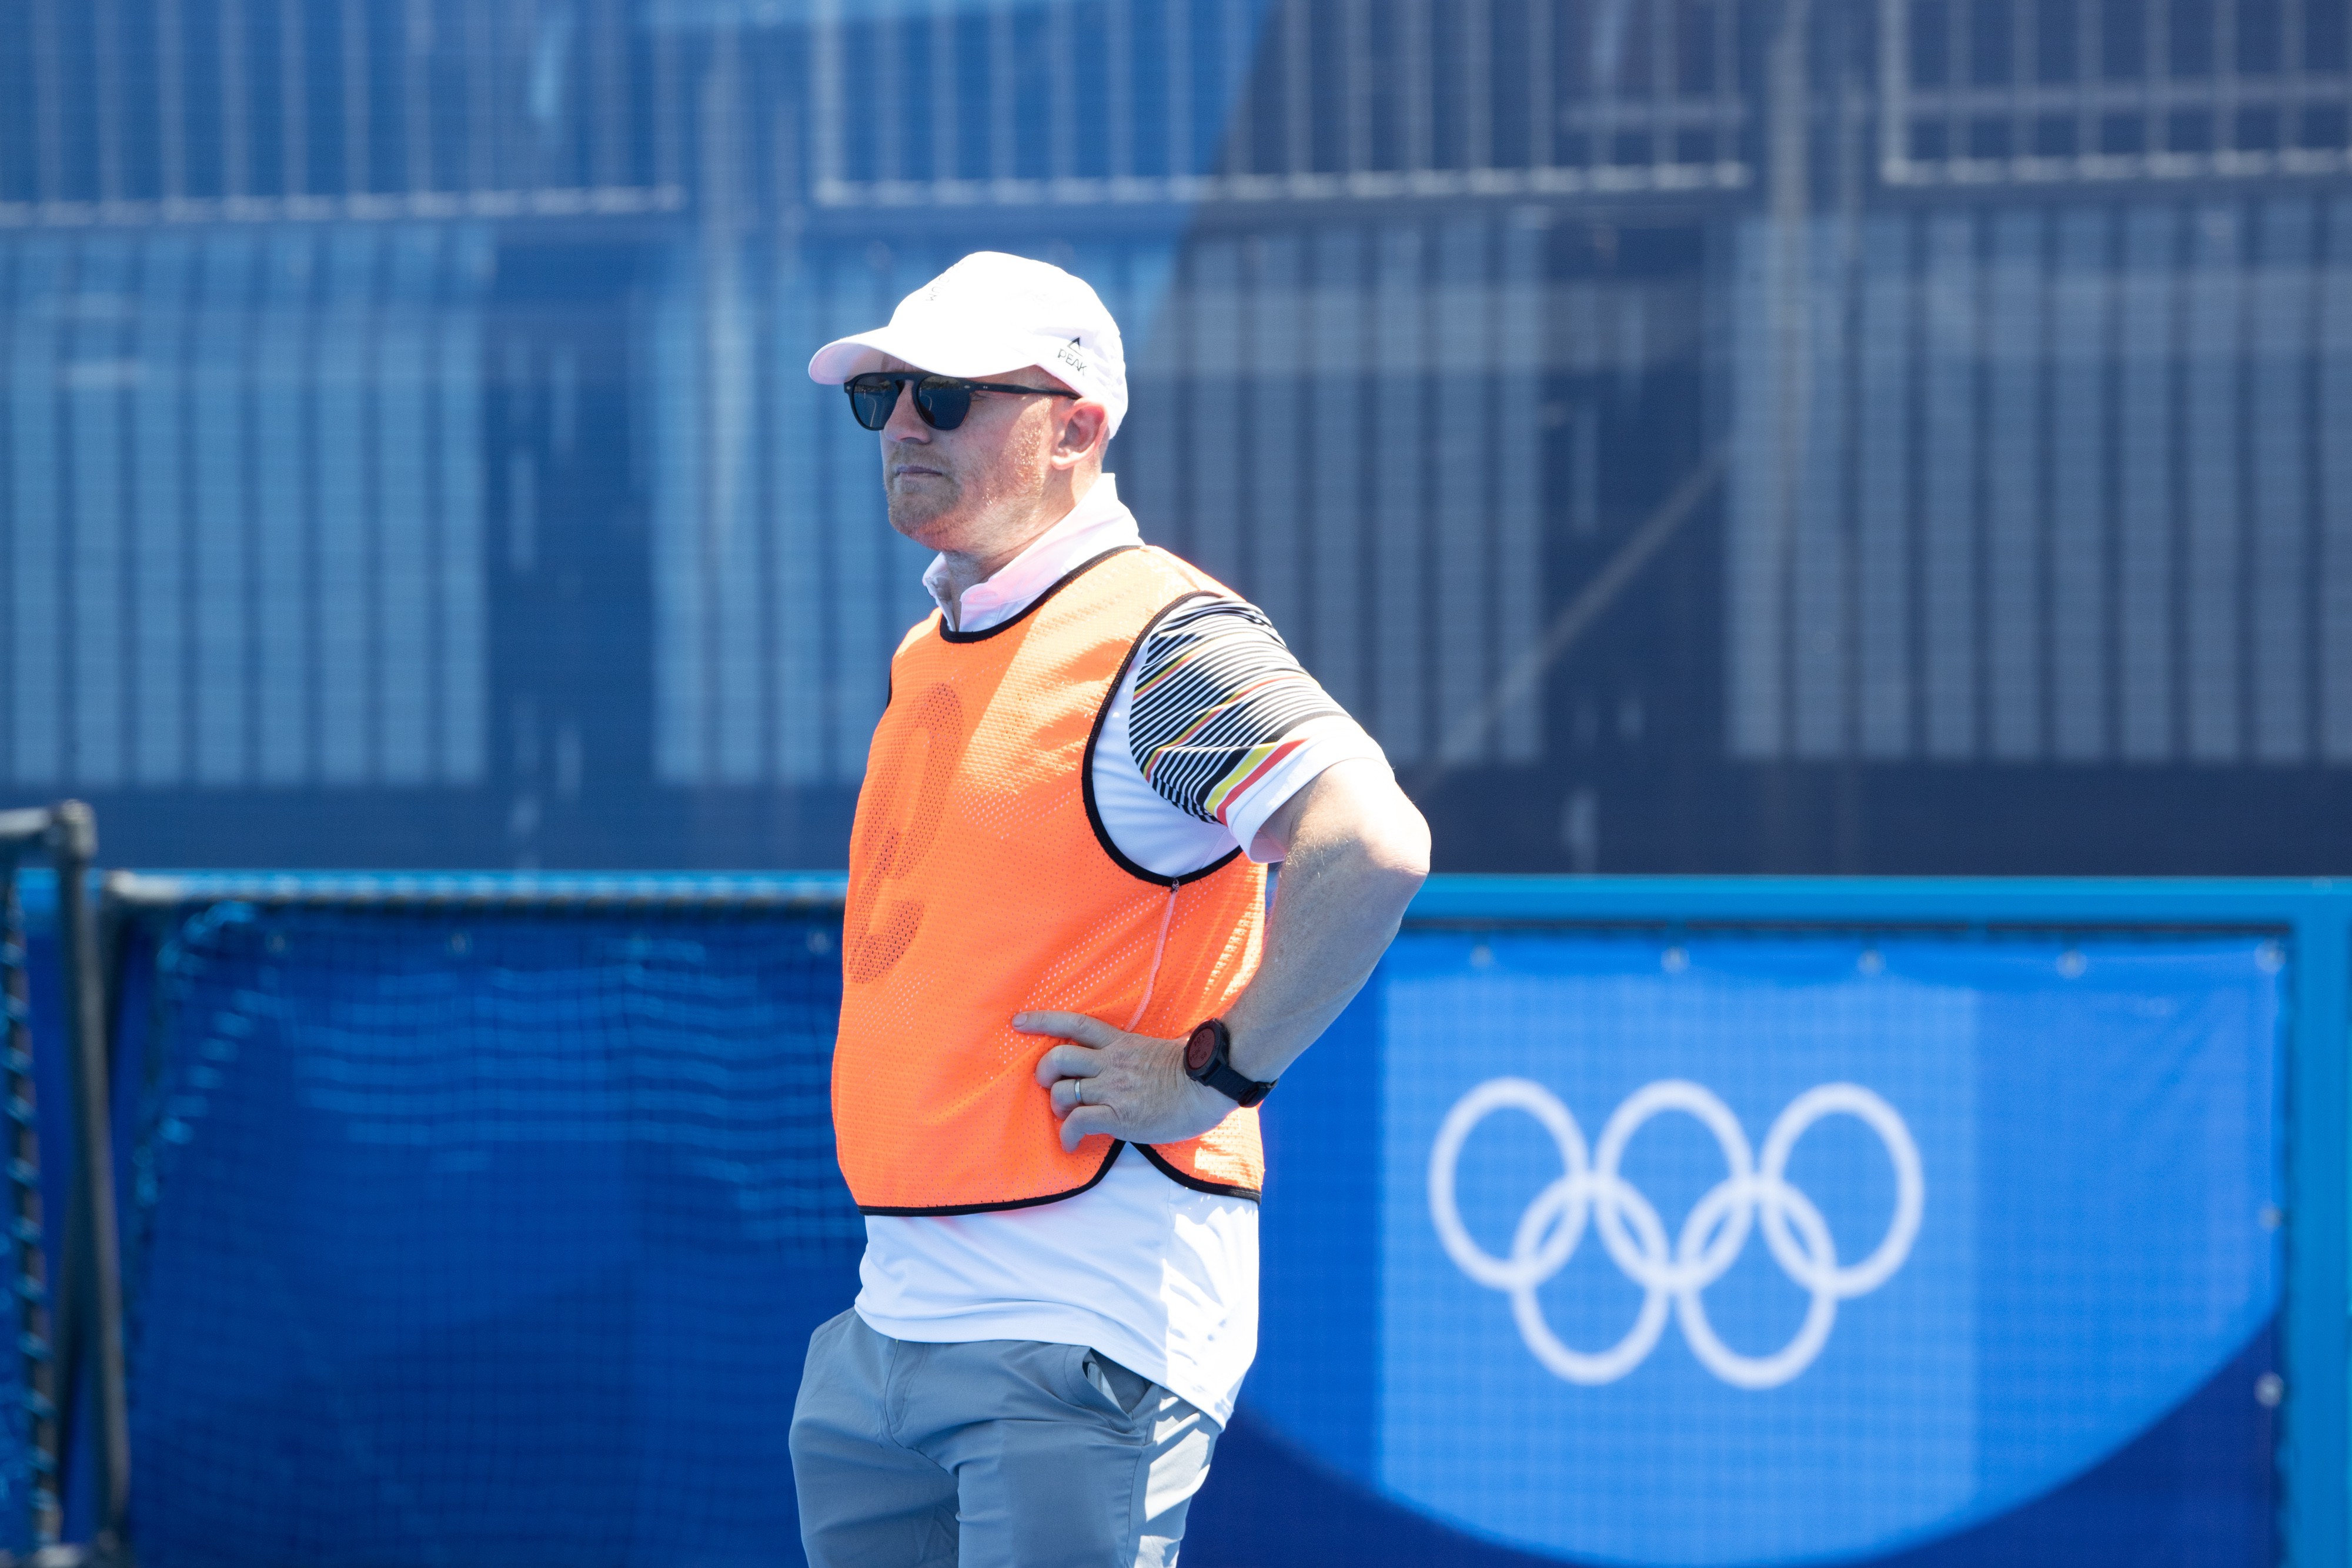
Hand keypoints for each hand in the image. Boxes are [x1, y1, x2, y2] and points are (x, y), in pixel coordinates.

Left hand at [1016, 1011, 1234, 1152]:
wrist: (1208, 1086)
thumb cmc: (1190, 1072)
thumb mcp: (1154, 1051)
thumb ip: (1130, 1054)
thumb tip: (1123, 1061)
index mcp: (1119, 1043)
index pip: (1074, 1024)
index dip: (1042, 1021)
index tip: (1019, 1022)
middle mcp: (1110, 1062)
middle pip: (1058, 1057)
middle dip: (1044, 1072)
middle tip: (1049, 1084)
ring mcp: (1112, 1089)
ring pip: (1062, 1092)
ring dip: (1056, 1107)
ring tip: (1066, 1117)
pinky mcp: (1118, 1115)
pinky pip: (1078, 1122)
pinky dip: (1067, 1135)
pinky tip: (1070, 1143)